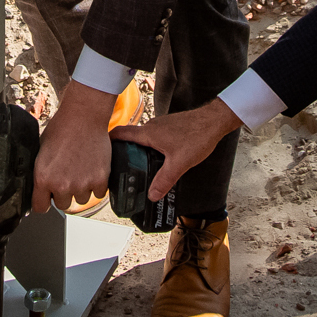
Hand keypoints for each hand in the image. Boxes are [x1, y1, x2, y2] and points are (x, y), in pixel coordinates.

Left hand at [29, 81, 122, 213]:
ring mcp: (82, 184)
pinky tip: (92, 170)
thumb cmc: (62, 128)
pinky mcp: (100, 180)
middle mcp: (62, 185)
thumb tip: (39, 186)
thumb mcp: (41, 151)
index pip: (40, 208)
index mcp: (43, 178)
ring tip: (81, 170)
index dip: (44, 202)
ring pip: (81, 200)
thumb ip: (40, 172)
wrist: (83, 117)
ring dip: (81, 189)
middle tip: (68, 176)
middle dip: (64, 193)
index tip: (47, 198)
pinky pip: (98, 194)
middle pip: (63, 205)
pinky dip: (96, 185)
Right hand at [115, 99, 242, 200]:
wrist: (215, 121)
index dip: (109, 141)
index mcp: (149, 133)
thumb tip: (152, 195)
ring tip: (139, 165)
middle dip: (124, 150)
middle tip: (120, 166)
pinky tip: (160, 157)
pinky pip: (155, 136)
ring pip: (144, 137)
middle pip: (131, 137)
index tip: (101, 150)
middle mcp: (152, 126)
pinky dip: (152, 146)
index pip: (121, 134)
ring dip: (139, 148)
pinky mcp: (171, 126)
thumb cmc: (198, 137)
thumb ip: (164, 180)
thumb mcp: (179, 163)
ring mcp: (162, 124)